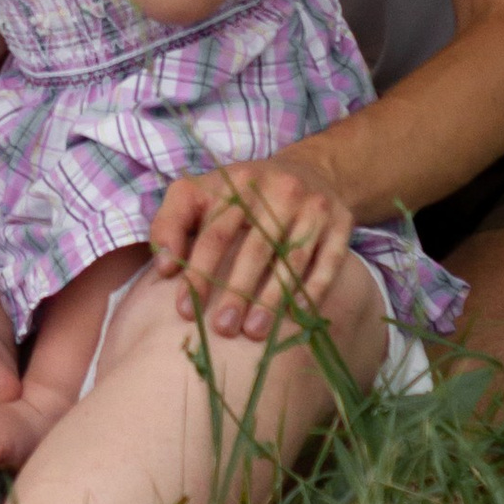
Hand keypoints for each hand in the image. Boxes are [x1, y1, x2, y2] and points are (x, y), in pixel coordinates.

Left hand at [148, 154, 358, 341]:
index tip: (185, 310)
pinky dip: (312, 292)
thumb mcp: (201, 192)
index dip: (198, 272)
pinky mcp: (340, 224)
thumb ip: (170, 222)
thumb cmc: (245, 194)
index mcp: (239, 182)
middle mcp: (279, 190)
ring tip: (253, 332)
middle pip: (255, 248)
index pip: (215, 232)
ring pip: (292, 260)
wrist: (311, 171)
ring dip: (272, 300)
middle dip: (236, 292)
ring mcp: (313, 207)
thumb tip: (163, 265)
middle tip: (221, 329)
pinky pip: (327, 263)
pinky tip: (295, 317)